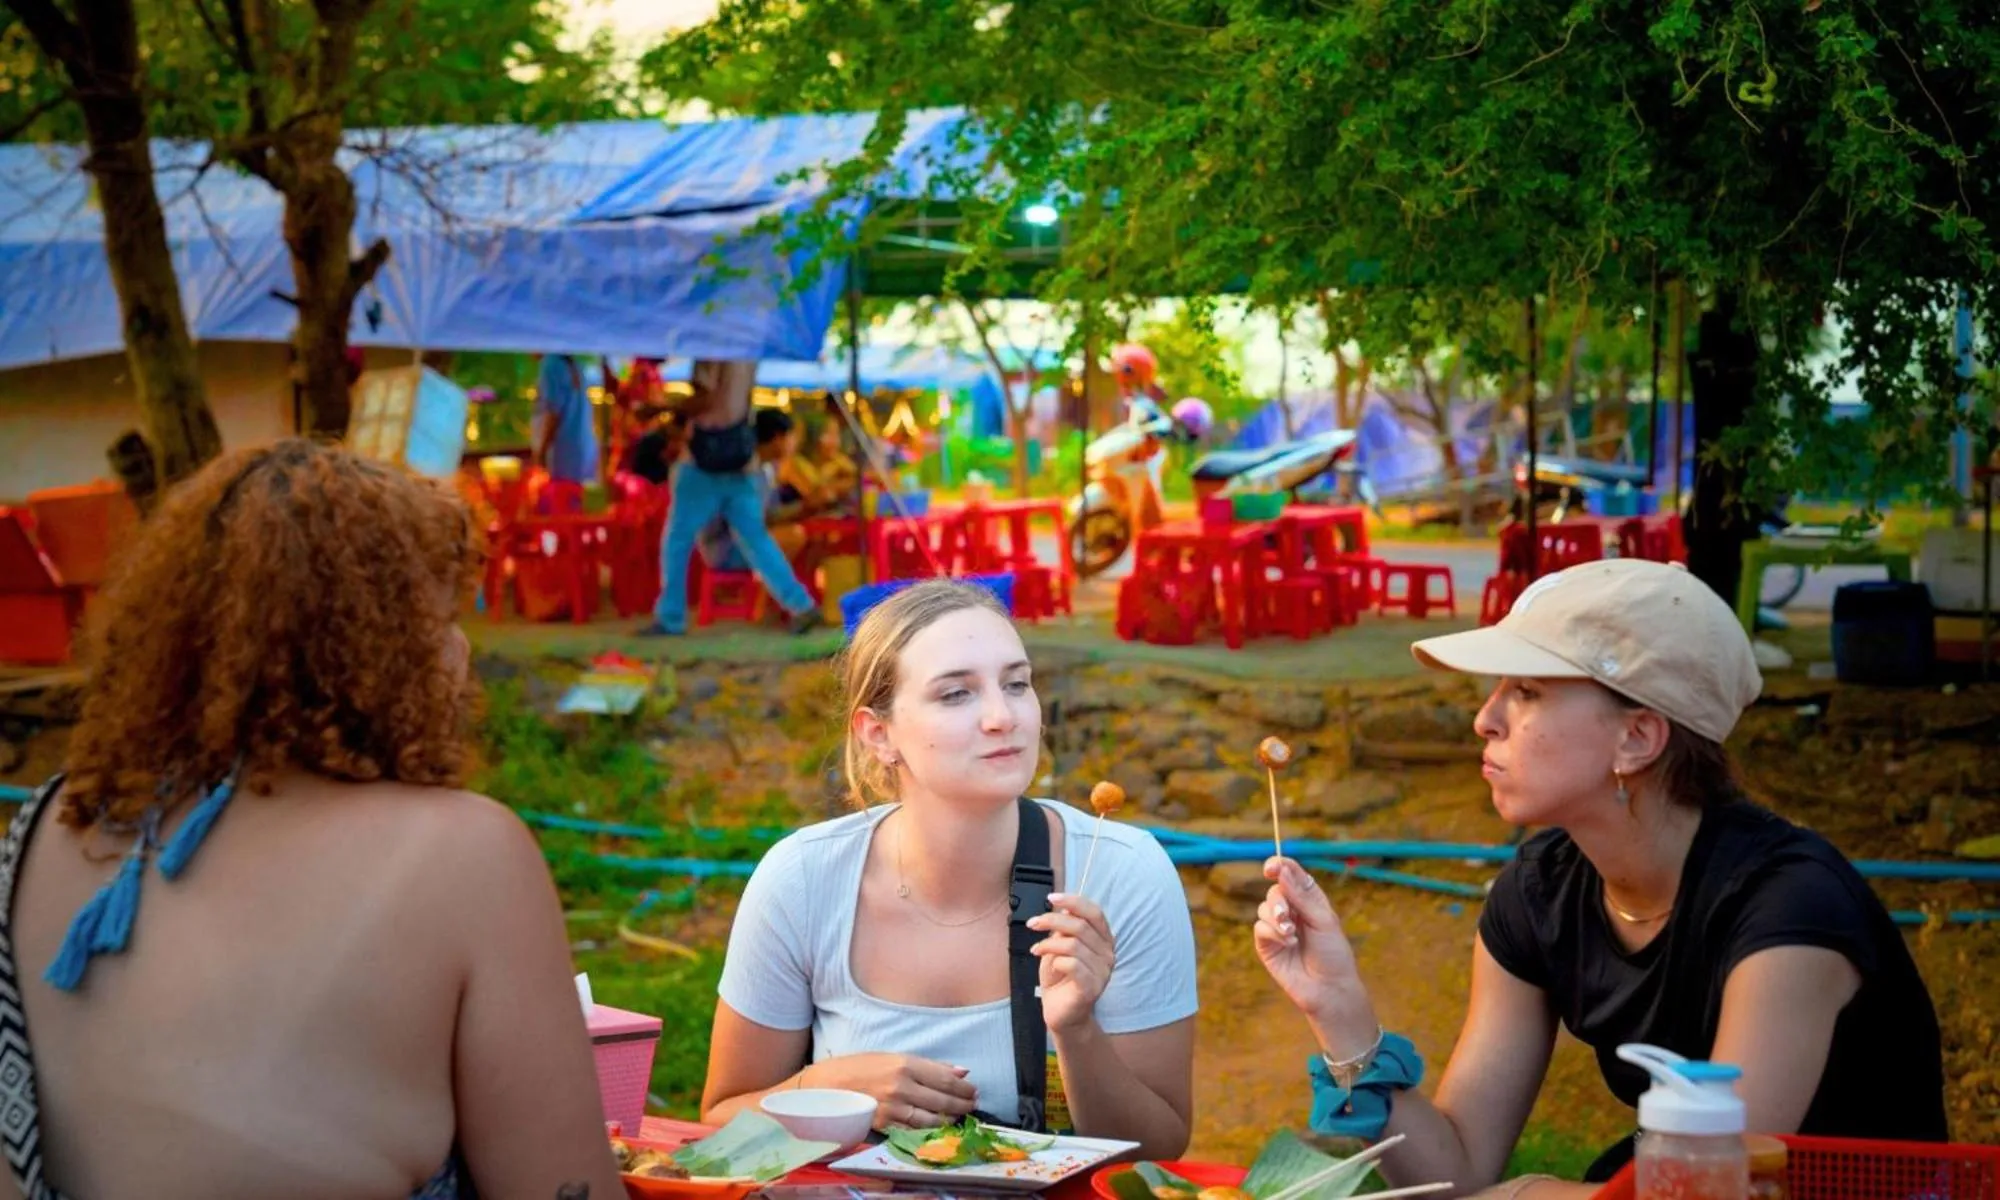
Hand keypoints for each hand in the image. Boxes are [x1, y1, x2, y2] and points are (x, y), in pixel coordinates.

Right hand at [808, 1053, 978, 1129]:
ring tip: (960, 1116)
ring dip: (951, 1119)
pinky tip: (939, 1127)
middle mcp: (902, 1086)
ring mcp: (894, 1108)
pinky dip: (931, 1129)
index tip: (973, 1090)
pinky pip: (915, 1130)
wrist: (824, 1087)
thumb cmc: (858, 1067)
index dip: (963, 1087)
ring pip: (933, 1118)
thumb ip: (928, 1065)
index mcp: (905, 1064)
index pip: (945, 1078)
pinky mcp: (885, 1125)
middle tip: (973, 1105)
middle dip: (962, 1104)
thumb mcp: (892, 1057)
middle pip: (943, 1099)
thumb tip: (961, 1071)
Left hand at [1029, 892, 1115, 1034]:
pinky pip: (1072, 964)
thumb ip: (1064, 929)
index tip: (1051, 897)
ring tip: (1037, 950)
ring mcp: (1102, 972)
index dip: (1073, 901)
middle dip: (1051, 920)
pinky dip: (1055, 961)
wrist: (1061, 1013)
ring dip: (1049, 944)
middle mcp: (1108, 954)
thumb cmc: (1060, 978)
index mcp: (1104, 940)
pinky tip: (1050, 968)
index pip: (1094, 912)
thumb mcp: (1060, 946)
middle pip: (1080, 926)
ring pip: (1073, 944)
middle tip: (1032, 924)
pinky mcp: (1092, 987)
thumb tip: (1062, 907)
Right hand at [1253, 857, 1379, 1055]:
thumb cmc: (1333, 953)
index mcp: (1309, 900)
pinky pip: (1259, 928)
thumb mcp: (1323, 920)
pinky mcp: (1267, 945)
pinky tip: (1289, 943)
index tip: (1272, 867)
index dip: (1279, 866)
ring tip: (1291, 934)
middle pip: (1274, 891)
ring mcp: (1277, 928)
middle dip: (1278, 900)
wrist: (1330, 988)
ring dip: (1276, 918)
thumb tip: (1282, 870)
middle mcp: (1292, 911)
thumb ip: (1301, 895)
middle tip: (1287, 916)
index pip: (1290, 875)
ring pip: (1263, 908)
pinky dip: (1273, 932)